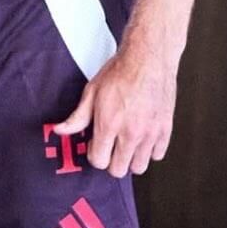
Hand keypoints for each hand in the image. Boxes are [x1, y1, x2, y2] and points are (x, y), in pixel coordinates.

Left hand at [51, 43, 176, 176]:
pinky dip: (150, 151)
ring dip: (131, 159)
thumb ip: (78, 117)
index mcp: (109, 125)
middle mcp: (130, 133)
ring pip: (139, 167)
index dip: (95, 155)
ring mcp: (150, 133)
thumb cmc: (122, 71)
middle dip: (112, 161)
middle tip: (111, 147)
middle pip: (118, 169)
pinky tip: (143, 138)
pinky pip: (157, 155)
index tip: (97, 146)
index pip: (99, 161)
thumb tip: (61, 130)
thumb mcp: (92, 92)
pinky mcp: (165, 129)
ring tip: (127, 144)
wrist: (148, 57)